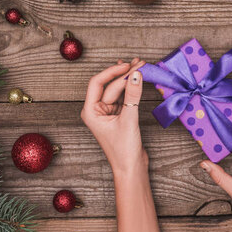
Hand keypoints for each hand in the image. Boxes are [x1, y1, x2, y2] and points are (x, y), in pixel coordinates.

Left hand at [81, 58, 146, 174]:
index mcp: (90, 111)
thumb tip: (137, 74)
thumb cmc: (124, 150)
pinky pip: (124, 96)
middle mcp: (96, 109)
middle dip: (124, 74)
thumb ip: (133, 96)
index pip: (98, 83)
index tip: (128, 65)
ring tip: (140, 65)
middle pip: (110, 85)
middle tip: (140, 63)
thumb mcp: (129, 120)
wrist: (131, 169)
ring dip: (129, 78)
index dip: (112, 72)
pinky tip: (137, 77)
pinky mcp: (119, 114)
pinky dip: (131, 87)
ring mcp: (108, 112)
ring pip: (118, 89)